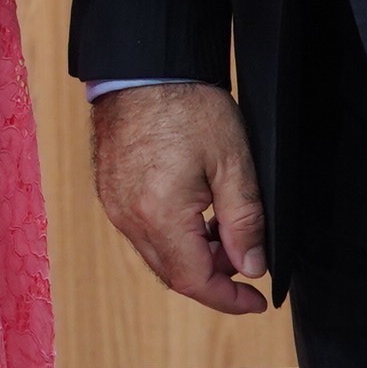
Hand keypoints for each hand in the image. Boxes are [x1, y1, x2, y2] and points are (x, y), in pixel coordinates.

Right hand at [92, 82, 268, 314]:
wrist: (142, 66)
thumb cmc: (188, 106)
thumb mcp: (233, 164)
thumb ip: (244, 222)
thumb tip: (250, 267)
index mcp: (160, 215)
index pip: (195, 281)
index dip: (229, 299)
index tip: (257, 301)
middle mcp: (129, 217)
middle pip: (173, 273)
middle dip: (213, 276)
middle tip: (245, 257)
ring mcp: (114, 204)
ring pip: (157, 253)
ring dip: (192, 255)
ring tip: (223, 229)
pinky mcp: (109, 190)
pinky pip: (141, 230)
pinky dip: (171, 235)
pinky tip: (194, 212)